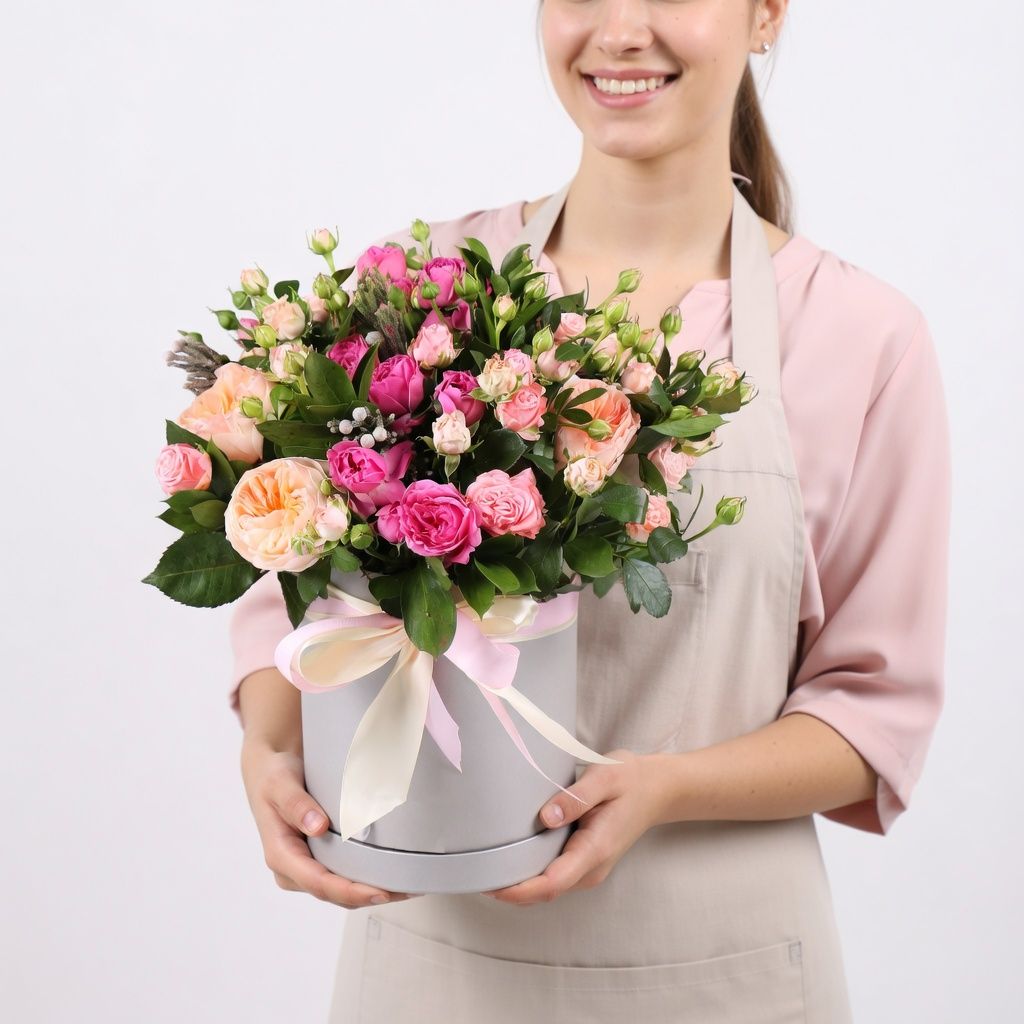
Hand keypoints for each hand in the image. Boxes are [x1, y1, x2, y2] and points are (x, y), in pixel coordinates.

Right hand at [240, 737, 419, 908]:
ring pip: (340, 891)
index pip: (319, 883)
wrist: (271, 767)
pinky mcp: (317, 859)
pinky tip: (389, 874)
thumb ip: (296, 804)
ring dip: (370, 892)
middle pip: (334, 893)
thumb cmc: (273, 776)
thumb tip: (317, 827)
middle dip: (368, 896)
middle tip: (405, 891)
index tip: (380, 892)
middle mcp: (292, 869)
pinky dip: (365, 879)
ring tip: (405, 887)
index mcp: (280, 855)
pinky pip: (341, 877)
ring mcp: (305, 867)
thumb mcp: (280, 784)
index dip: (351, 891)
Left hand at [481, 749, 662, 905]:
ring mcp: (588, 867)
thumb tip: (546, 816)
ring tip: (486, 866)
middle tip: (475, 873)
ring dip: (519, 883)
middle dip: (511, 890)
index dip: (520, 890)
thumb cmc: (630, 780)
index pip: (553, 883)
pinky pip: (553, 876)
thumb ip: (577, 797)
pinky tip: (511, 857)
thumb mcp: (606, 777)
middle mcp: (591, 866)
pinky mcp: (583, 860)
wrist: (656, 789)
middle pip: (545, 891)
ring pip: (548, 887)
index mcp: (595, 849)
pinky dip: (530, 874)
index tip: (491, 885)